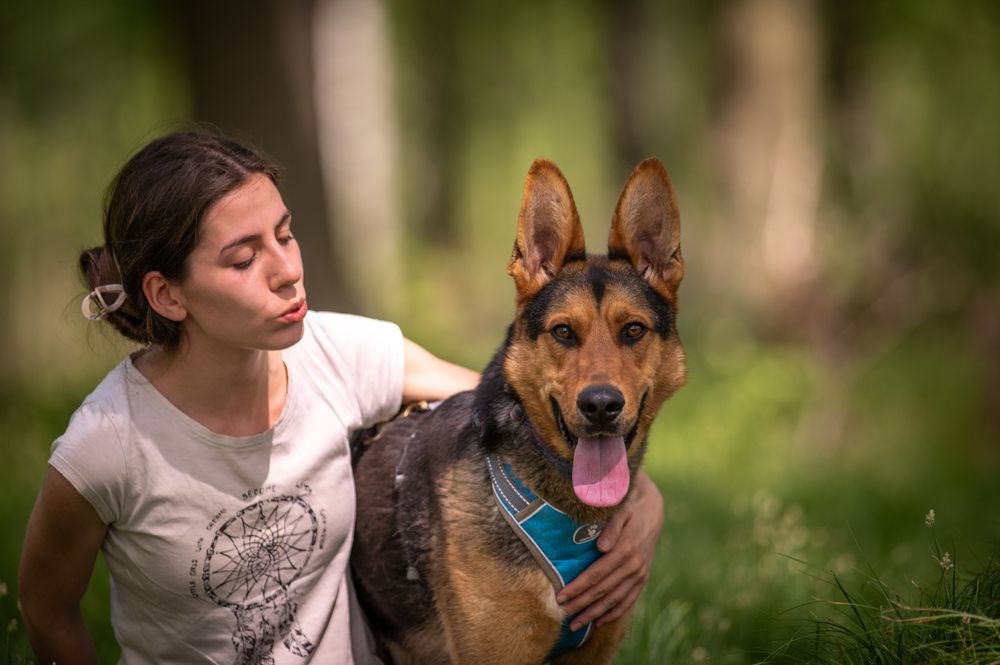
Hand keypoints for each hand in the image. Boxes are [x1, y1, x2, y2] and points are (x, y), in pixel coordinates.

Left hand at [556, 470, 663, 629]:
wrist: (652, 509)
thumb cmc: (629, 507)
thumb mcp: (620, 511)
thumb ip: (611, 528)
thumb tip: (601, 547)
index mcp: (625, 549)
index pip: (595, 575)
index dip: (577, 588)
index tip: (560, 597)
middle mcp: (634, 566)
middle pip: (602, 591)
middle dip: (581, 604)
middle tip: (562, 615)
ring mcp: (640, 574)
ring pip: (614, 600)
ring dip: (594, 613)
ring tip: (576, 624)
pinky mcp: (643, 578)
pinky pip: (628, 600)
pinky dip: (614, 612)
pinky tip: (599, 621)